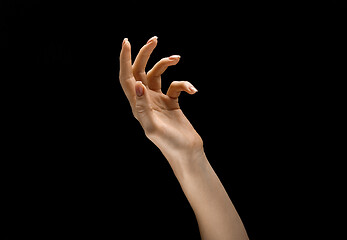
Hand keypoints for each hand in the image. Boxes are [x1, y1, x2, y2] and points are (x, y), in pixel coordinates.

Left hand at [119, 37, 203, 164]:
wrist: (187, 152)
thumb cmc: (170, 144)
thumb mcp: (153, 127)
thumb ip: (143, 107)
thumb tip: (137, 84)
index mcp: (138, 106)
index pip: (126, 78)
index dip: (124, 60)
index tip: (127, 42)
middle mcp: (146, 101)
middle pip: (140, 71)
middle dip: (146, 55)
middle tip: (154, 40)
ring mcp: (158, 101)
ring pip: (158, 75)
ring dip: (166, 64)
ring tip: (177, 58)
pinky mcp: (171, 102)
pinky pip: (175, 86)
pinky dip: (184, 84)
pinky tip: (192, 91)